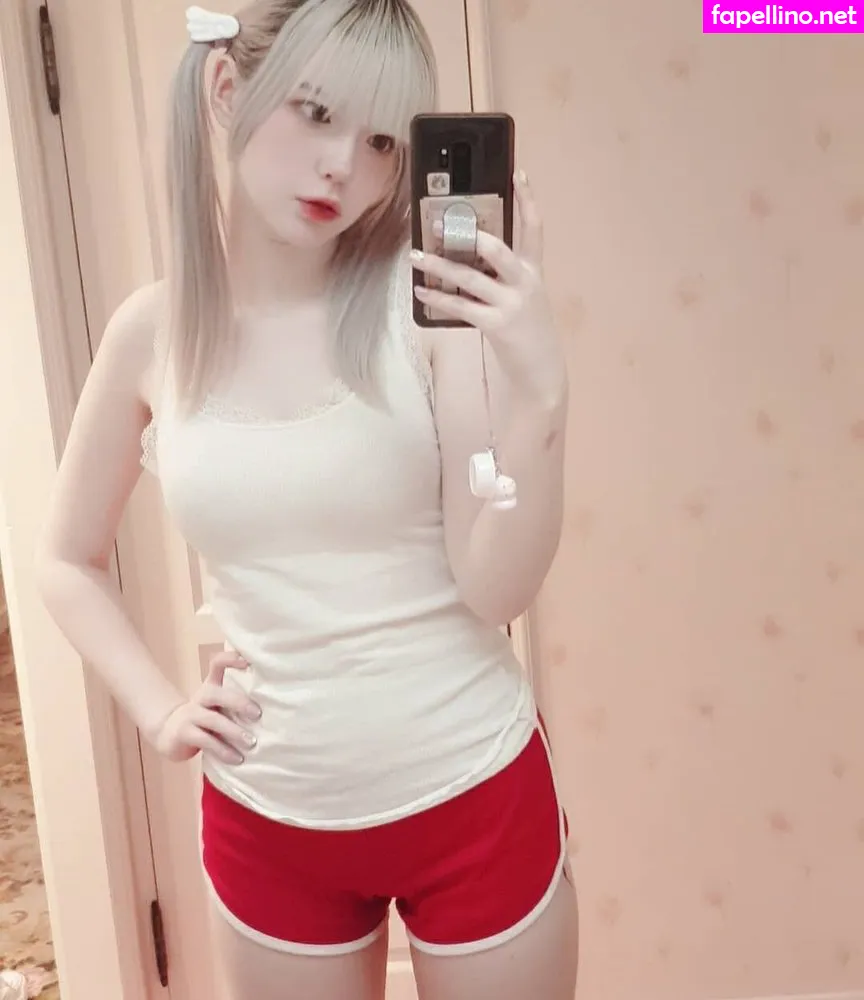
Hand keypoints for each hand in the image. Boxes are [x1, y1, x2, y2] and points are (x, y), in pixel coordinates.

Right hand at [152, 650, 260, 765]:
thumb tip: (273, 704)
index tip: (248, 662)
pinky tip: (237, 758)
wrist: (169, 731)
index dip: (230, 659)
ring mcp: (190, 715)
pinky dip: (223, 751)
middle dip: (238, 703)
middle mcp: (200, 697)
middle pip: (216, 694)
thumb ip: (235, 699)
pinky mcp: (184, 734)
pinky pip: (206, 741)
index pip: (217, 664)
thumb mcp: (218, 704)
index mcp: (210, 686)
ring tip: (252, 743)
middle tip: (257, 714)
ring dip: (234, 732)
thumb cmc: (204, 716)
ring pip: (212, 720)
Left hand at [410, 170, 565, 407]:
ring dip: (439, 266)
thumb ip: (502, 276)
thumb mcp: (523, 296)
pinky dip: (438, 298)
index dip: (527, 200)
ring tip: (416, 257)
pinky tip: (421, 291)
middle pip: (498, 249)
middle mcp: (525, 283)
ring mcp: (512, 304)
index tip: (518, 173)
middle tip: (438, 223)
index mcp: (533, 271)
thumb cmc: (527, 329)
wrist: (541, 369)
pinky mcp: (497, 325)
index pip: (534, 228)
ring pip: (471, 278)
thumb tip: (464, 258)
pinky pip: (461, 307)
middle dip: (468, 235)